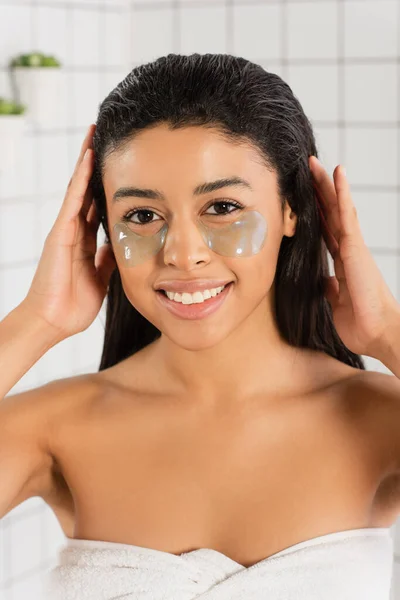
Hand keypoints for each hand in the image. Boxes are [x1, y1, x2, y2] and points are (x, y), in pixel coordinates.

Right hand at [22, 124, 116, 339]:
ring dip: (87, 161)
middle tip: (107, 138)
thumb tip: (117, 244)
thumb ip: (107, 258)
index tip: (121, 165)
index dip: (107, 184)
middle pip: (87, 190)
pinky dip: (81, 179)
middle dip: (96, 165)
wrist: (54, 321)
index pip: (98, 205)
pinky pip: (72, 201)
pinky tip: (88, 158)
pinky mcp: (60, 233)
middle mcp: (75, 230)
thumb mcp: (101, 277)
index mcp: (86, 241)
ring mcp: (66, 230)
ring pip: (79, 188)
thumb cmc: (74, 304)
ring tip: (95, 134)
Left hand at [309, 155, 399, 358]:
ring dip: (326, 185)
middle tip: (306, 169)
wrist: (376, 334)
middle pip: (330, 213)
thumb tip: (325, 280)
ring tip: (315, 164)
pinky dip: (342, 192)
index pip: (326, 230)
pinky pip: (347, 214)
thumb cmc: (360, 323)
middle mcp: (348, 249)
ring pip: (337, 208)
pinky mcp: (356, 247)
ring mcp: (353, 246)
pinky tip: (337, 173)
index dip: (316, 211)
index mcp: (343, 262)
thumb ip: (331, 289)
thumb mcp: (336, 303)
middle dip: (318, 191)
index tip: (304, 195)